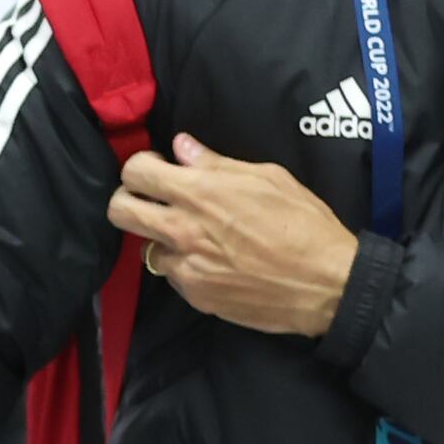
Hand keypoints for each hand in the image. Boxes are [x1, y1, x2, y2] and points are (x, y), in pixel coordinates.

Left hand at [107, 134, 356, 341]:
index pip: (135, 172)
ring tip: (194, 235)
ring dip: (162, 238)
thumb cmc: (305, 225)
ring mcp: (185, 266)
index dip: (141, 167)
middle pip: (119, 210)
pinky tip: (214, 261)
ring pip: (146, 247)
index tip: (159, 169)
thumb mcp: (268, 179)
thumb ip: (217, 164)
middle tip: (154, 200)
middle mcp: (182, 230)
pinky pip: (173, 274)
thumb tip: (182, 148)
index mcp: (199, 194)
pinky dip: (185, 265)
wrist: (325, 284)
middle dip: (130, 199)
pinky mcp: (194, 295)